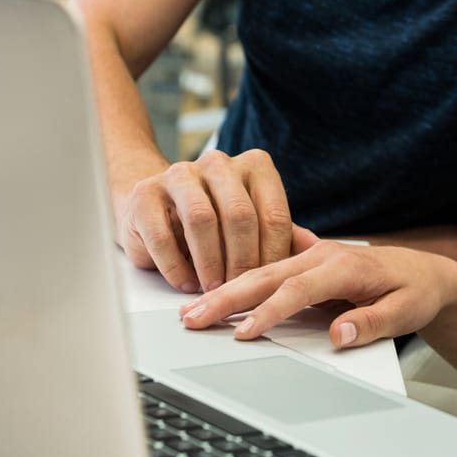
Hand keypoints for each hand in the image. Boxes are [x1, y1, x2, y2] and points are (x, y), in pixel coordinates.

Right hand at [119, 149, 298, 292]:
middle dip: (243, 262)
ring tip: (214, 291)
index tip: (272, 285)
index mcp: (254, 166)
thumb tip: (311, 257)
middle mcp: (218, 164)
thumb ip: (277, 237)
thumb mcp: (251, 226)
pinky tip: (186, 284)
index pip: (273, 214)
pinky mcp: (144, 194)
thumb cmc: (214, 223)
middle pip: (239, 215)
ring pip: (202, 220)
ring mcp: (179, 174)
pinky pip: (163, 235)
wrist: (156, 208)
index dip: (275, 256)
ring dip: (210, 264)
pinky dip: (177, 267)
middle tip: (242, 292)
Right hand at [179, 241, 450, 348]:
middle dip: (227, 297)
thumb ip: (373, 324)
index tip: (244, 333)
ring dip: (225, 290)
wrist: (425, 272)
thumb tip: (339, 334)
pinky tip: (212, 286)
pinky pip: (267, 267)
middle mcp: (322, 255)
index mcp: (344, 266)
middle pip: (266, 276)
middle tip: (193, 317)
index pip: (298, 290)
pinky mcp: (306, 261)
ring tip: (191, 309)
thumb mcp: (406, 312)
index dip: (269, 312)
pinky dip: (239, 277)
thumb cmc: (415, 292)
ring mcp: (311, 255)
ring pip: (260, 272)